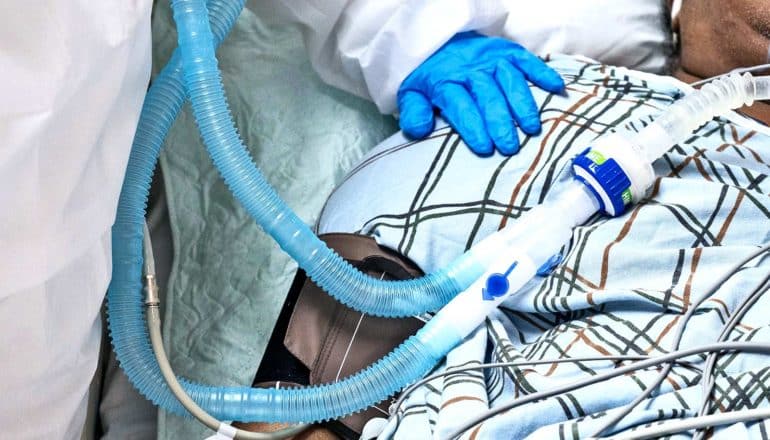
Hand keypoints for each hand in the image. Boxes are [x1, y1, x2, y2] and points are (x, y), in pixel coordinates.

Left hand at [397, 31, 564, 155]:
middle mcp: (471, 69)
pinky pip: (527, 59)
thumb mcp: (411, 93)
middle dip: (499, 121)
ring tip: (531, 128)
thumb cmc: (429, 76)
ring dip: (522, 104)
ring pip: (510, 79)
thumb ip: (414, 112)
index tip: (483, 147)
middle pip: (487, 95)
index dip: (472, 125)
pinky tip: (557, 88)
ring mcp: (491, 59)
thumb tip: (419, 129)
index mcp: (445, 81)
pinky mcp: (507, 51)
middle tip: (509, 146)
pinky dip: (543, 72)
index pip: (460, 104)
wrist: (439, 40)